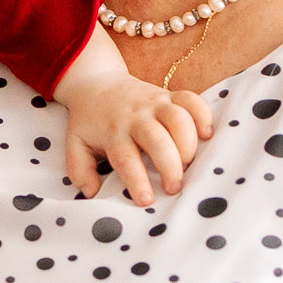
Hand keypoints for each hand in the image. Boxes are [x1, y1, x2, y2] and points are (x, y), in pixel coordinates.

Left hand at [54, 34, 213, 206]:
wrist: (96, 82)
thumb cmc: (89, 120)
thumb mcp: (75, 145)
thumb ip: (80, 171)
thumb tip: (92, 193)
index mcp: (112, 132)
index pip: (125, 159)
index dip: (137, 181)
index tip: (146, 201)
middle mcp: (135, 117)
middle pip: (157, 139)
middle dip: (170, 165)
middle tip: (174, 187)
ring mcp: (154, 103)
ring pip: (178, 118)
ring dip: (188, 143)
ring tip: (189, 164)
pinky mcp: (169, 95)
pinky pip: (192, 100)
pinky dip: (203, 115)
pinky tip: (206, 135)